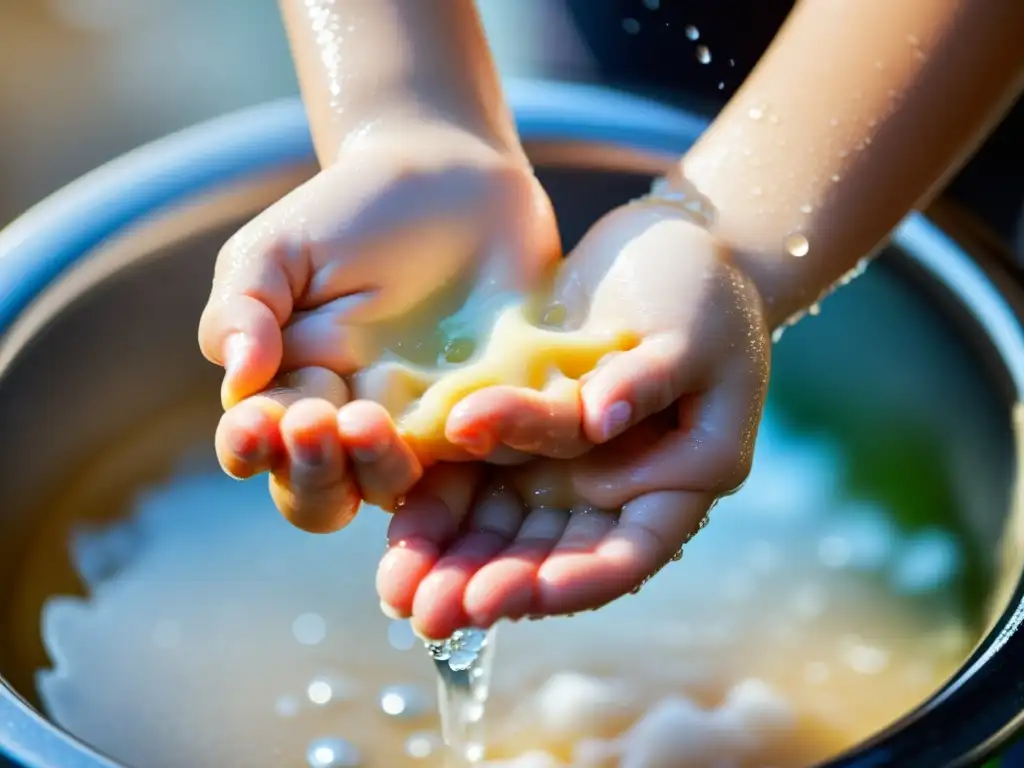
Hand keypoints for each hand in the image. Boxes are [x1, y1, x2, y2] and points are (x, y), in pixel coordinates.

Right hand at [197, 122, 559, 531]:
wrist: (455, 176)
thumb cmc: (353, 211)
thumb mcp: (278, 249)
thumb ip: (243, 309)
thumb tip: (239, 378)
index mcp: (295, 393)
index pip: (263, 448)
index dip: (253, 448)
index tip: (257, 421)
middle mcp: (356, 424)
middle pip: (323, 493)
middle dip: (311, 472)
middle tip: (314, 423)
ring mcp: (425, 426)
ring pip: (395, 487)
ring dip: (374, 468)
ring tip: (366, 421)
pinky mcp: (491, 414)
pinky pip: (482, 455)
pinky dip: (466, 451)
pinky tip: (459, 422)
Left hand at [376, 201, 771, 637]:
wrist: (659, 246)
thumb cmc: (702, 288)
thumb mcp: (693, 333)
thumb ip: (647, 381)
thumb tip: (599, 421)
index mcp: (678, 481)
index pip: (626, 553)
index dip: (573, 581)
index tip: (515, 597)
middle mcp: (615, 485)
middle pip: (553, 554)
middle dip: (491, 586)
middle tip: (431, 613)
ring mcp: (565, 460)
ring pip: (506, 526)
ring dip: (453, 558)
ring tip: (397, 589)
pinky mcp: (523, 428)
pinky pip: (479, 471)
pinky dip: (441, 498)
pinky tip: (396, 521)